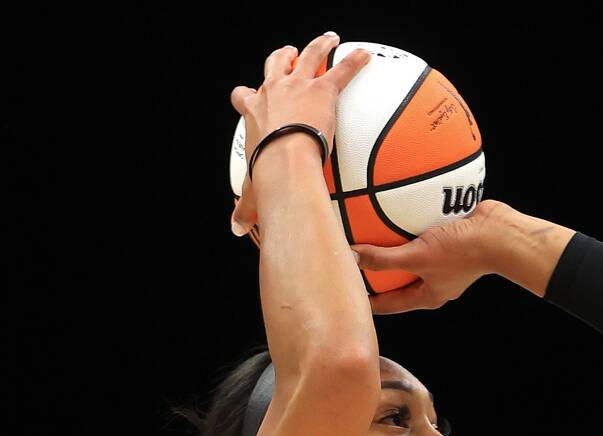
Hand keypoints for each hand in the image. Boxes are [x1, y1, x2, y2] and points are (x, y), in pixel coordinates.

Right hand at [229, 34, 370, 239]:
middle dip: (282, 58)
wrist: (285, 160)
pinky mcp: (323, 90)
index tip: (248, 94)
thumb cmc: (266, 175)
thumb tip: (237, 229)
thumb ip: (246, 208)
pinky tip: (365, 56)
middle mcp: (273, 92)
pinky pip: (342, 71)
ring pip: (307, 56)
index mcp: (254, 113)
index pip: (243, 98)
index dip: (246, 95)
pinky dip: (354, 62)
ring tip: (329, 40)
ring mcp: (298, 87)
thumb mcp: (252, 192)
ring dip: (318, 46)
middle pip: (274, 65)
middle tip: (289, 54)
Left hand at [352, 200, 509, 313]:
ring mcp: (444, 262)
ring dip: (392, 248)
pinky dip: (409, 227)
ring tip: (368, 236)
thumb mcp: (418, 257)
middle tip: (352, 264)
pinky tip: (394, 211)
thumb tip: (351, 257)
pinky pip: (423, 236)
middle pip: (398, 281)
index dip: (366, 303)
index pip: (389, 305)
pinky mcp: (450, 241)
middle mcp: (435, 281)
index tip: (345, 296)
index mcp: (427, 296)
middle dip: (377, 274)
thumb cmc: (463, 252)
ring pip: (411, 257)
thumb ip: (384, 259)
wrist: (500, 233)